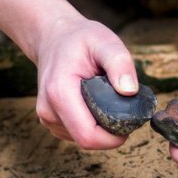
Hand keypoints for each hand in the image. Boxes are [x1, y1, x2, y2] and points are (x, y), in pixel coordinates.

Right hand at [31, 15, 139, 148]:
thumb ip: (119, 63)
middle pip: (86, 140)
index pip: (87, 135)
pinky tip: (95, 104)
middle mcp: (48, 110)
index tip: (130, 123)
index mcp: (59, 93)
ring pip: (82, 139)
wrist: (53, 38)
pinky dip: (92, 124)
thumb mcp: (104, 42)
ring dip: (101, 127)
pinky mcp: (51, 121)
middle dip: (110, 133)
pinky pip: (77, 134)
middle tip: (123, 108)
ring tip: (106, 100)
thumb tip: (130, 91)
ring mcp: (47, 118)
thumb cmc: (79, 39)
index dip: (112, 138)